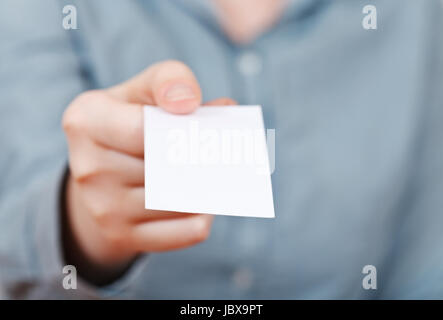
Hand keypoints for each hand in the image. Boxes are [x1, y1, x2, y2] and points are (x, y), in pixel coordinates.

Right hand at [62, 60, 235, 282]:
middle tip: (226, 151)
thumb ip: (171, 80)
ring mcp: (102, 208)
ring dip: (208, 186)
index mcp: (86, 121)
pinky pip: (184, 231)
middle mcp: (87, 168)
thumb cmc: (130, 121)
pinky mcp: (121, 236)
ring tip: (219, 171)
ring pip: (180, 200)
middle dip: (202, 158)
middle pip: (166, 166)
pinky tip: (207, 199)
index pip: (145, 130)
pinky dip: (204, 215)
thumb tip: (202, 104)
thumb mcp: (142, 88)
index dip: (183, 128)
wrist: (99, 172)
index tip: (204, 121)